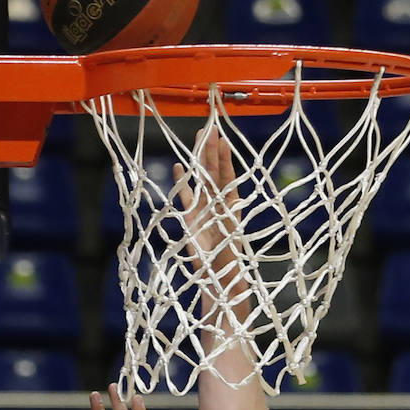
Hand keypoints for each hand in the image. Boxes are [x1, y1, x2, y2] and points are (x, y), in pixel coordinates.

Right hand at [173, 126, 243, 290]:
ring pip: (200, 180)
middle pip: (213, 173)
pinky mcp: (190, 219)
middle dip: (211, 151)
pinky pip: (185, 196)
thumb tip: (230, 221)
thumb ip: (227, 241)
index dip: (225, 160)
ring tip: (198, 138)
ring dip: (198, 160)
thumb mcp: (230, 252)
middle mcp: (217, 206)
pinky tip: (179, 166)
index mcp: (230, 209)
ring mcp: (202, 211)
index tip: (223, 140)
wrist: (217, 282)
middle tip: (209, 127)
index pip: (227, 179)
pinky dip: (182, 182)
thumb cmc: (228, 268)